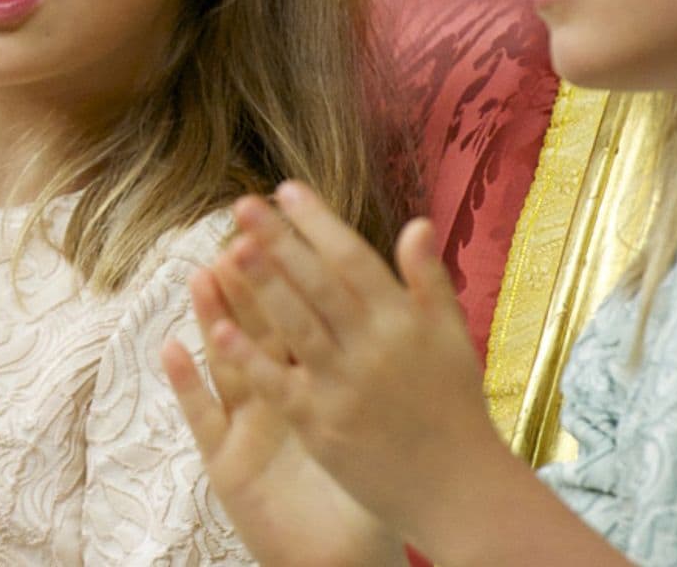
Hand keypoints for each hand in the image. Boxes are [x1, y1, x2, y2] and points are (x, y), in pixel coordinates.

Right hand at [162, 231, 403, 566]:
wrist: (344, 555)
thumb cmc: (371, 487)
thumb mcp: (386, 416)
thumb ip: (397, 359)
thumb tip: (423, 305)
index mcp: (317, 377)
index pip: (304, 312)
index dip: (296, 270)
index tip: (288, 223)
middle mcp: (277, 395)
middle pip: (261, 328)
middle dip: (251, 282)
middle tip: (240, 233)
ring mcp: (247, 427)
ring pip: (226, 361)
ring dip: (213, 318)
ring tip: (201, 275)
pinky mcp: (227, 463)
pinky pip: (204, 418)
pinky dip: (187, 383)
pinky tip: (172, 348)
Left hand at [208, 182, 515, 551]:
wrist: (457, 486)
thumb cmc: (454, 405)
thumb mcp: (451, 336)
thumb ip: (428, 279)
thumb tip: (416, 222)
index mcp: (403, 321)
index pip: (354, 258)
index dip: (319, 222)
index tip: (286, 189)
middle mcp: (372, 348)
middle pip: (317, 285)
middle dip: (279, 242)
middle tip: (241, 206)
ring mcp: (343, 388)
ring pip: (295, 327)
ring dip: (260, 288)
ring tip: (229, 251)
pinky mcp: (321, 427)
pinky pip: (279, 386)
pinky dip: (250, 359)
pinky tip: (219, 331)